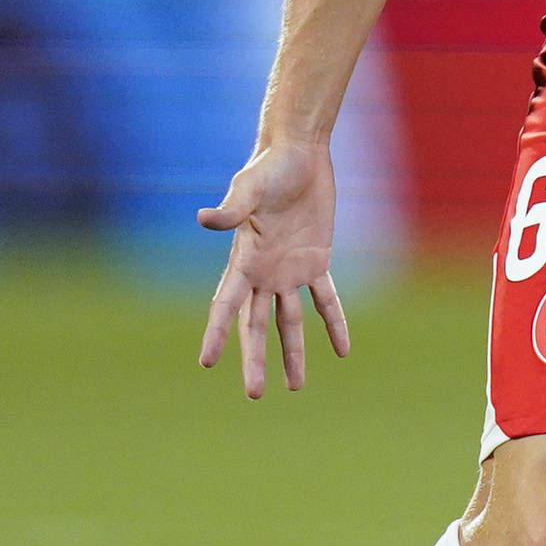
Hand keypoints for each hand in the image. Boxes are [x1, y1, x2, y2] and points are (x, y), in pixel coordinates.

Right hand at [197, 138, 352, 399]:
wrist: (298, 151)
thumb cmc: (269, 165)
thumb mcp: (249, 187)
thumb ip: (232, 208)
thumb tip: (204, 219)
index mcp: (243, 259)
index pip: (225, 305)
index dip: (216, 334)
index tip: (207, 363)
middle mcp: (264, 272)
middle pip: (257, 325)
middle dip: (255, 359)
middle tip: (255, 394)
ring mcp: (290, 269)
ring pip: (290, 321)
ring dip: (292, 354)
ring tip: (295, 387)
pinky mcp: (317, 260)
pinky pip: (326, 299)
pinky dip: (334, 323)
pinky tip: (342, 349)